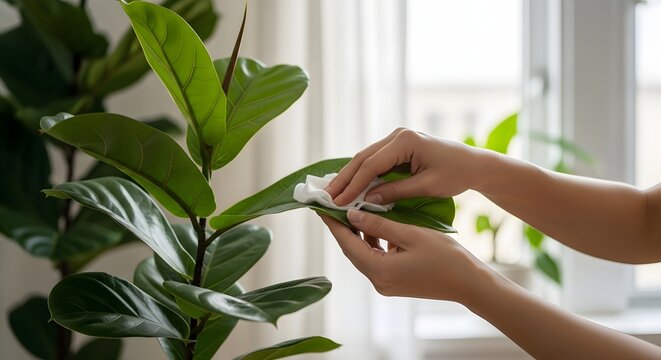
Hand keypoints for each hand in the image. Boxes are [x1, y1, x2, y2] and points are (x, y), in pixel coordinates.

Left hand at [320, 209, 490, 302]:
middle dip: (343, 227)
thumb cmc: (446, 257)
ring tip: (354, 210)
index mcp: (380, 270)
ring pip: (363, 253)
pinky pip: (376, 259)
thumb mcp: (411, 234)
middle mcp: (378, 281)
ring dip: (359, 233)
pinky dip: (373, 242)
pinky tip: (376, 226)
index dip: (333, 223)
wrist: (470, 283)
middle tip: (334, 204)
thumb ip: (379, 225)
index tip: (321, 206)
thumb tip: (352, 215)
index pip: (347, 243)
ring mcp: (386, 284)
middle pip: (352, 250)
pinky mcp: (394, 282)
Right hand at [326, 128, 492, 205]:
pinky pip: (374, 161)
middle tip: (326, 198)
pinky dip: (361, 174)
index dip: (354, 185)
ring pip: (365, 158)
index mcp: (405, 141)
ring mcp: (396, 139)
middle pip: (363, 158)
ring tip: (332, 194)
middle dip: (344, 179)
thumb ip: (396, 192)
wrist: (473, 164)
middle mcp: (397, 135)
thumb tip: (368, 201)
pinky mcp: (397, 146)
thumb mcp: (426, 186)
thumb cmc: (456, 174)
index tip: (339, 202)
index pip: (372, 164)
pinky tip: (349, 187)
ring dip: (349, 177)